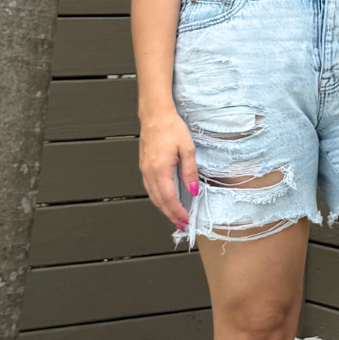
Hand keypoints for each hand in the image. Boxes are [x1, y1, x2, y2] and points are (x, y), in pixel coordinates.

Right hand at [139, 107, 198, 233]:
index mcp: (160, 169)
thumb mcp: (187, 148)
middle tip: (182, 225)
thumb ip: (190, 171)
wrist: (155, 115)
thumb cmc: (171, 128)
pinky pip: (150, 188)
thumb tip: (193, 189)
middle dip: (171, 215)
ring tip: (175, 217)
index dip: (177, 211)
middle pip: (159, 201)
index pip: (168, 198)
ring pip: (153, 196)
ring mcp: (144, 170)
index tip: (186, 220)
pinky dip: (158, 198)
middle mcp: (149, 172)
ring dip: (164, 209)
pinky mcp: (144, 166)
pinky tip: (166, 201)